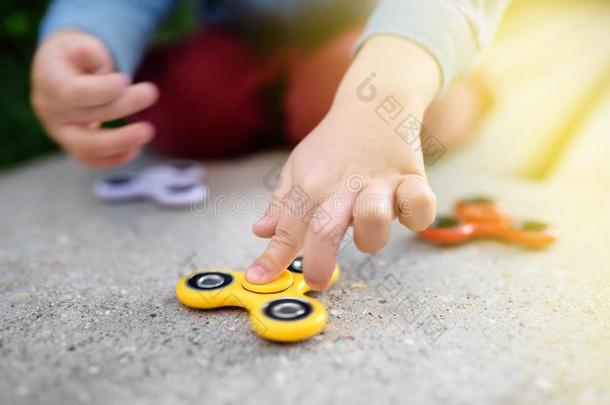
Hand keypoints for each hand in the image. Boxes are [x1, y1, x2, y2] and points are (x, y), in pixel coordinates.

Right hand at [31, 29, 158, 167]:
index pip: (73, 92)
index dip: (102, 89)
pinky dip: (114, 158)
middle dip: (123, 106)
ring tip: (147, 131)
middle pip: (85, 117)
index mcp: (49, 81)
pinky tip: (136, 149)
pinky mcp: (73, 145)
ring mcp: (60, 131)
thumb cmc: (77, 56)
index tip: (125, 79)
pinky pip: (91, 159)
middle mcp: (50, 110)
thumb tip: (95, 57)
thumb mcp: (80, 43)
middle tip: (151, 92)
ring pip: (86, 147)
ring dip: (120, 142)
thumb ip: (89, 51)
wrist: (62, 73)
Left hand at [249, 36, 441, 289]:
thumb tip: (262, 233)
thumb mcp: (299, 167)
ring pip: (373, 219)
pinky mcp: (411, 179)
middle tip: (317, 281)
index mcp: (311, 185)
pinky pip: (420, 206)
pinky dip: (416, 216)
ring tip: (366, 233)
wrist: (373, 101)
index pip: (288, 229)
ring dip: (370, 238)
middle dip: (318, 263)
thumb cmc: (333, 144)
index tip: (258, 279)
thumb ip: (283, 204)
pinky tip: (405, 213)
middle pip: (325, 230)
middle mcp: (342, 187)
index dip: (271, 259)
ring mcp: (378, 183)